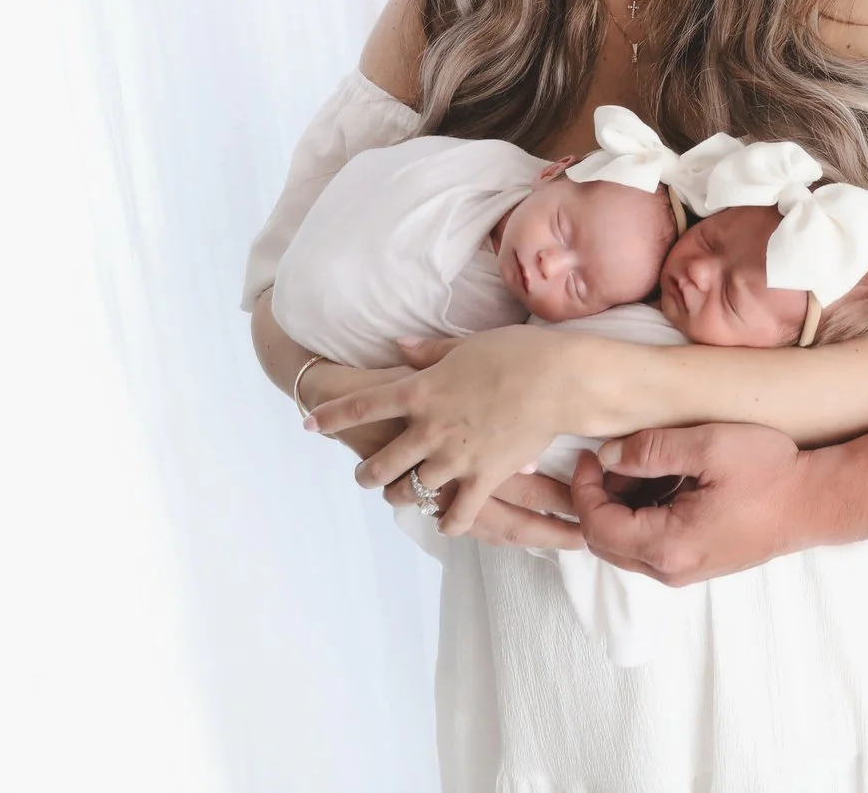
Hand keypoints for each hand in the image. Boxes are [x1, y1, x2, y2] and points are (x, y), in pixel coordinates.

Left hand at [304, 326, 596, 535]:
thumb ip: (427, 352)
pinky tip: (445, 523)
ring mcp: (455, 457)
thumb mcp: (464, 345)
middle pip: (381, 464)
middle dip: (366, 474)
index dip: (331, 416)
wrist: (558, 379)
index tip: (309, 424)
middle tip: (364, 477)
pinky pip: (458, 513)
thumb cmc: (515, 352)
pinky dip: (448, 522)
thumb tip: (400, 346)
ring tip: (399, 497)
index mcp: (420, 391)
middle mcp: (429, 429)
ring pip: (412, 491)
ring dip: (401, 497)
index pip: (361, 406)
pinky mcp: (483, 478)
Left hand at [571, 422, 813, 584]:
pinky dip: (643, 515)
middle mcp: (671, 570)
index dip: (583, 489)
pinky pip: (651, 546)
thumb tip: (607, 456)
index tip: (590, 454)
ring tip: (642, 464)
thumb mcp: (708, 446)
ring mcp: (685, 572)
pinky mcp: (697, 563)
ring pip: (627, 546)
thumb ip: (650, 449)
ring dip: (621, 506)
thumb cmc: (770, 473)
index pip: (597, 527)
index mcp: (667, 546)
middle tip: (612, 458)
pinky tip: (665, 481)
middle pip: (605, 543)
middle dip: (598, 498)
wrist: (816, 501)